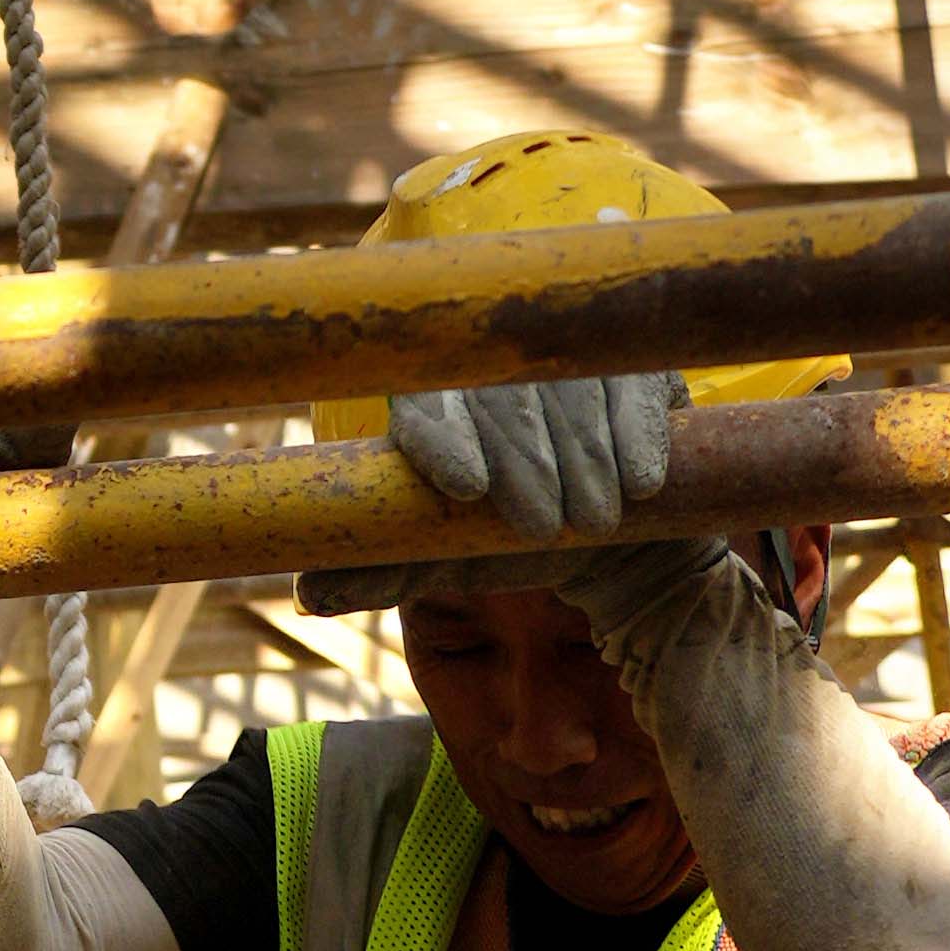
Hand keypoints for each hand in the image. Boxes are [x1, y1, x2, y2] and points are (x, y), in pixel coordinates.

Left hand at [380, 364, 682, 550]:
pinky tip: (641, 482)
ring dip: (584, 457)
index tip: (466, 488)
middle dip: (524, 464)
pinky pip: (634, 384)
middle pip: (502, 399)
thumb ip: (387, 569)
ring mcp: (564, 358)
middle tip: (543, 530)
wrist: (603, 529)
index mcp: (430, 401)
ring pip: (572, 389)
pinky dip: (636, 431)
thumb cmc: (507, 536)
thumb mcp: (446, 557)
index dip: (442, 440)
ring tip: (593, 521)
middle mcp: (493, 368)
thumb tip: (308, 592)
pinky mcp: (630, 366)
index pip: (423, 407)